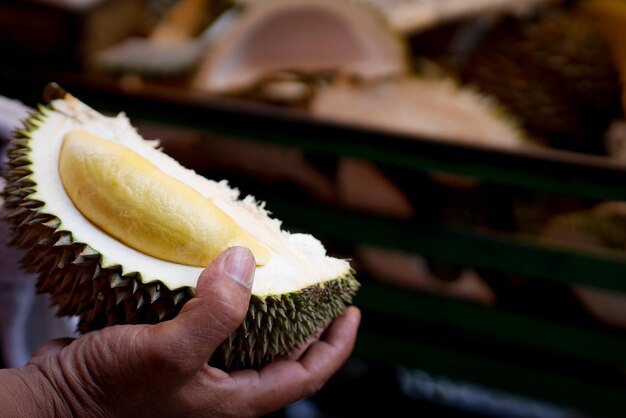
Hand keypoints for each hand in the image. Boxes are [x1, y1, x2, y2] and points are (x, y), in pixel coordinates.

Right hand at [0, 246, 360, 416]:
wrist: (52, 405)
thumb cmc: (108, 396)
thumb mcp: (169, 353)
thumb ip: (215, 312)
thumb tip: (246, 260)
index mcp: (236, 399)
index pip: (308, 375)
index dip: (337, 344)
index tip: (353, 310)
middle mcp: (224, 389)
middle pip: (283, 355)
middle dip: (307, 321)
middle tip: (318, 285)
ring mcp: (198, 373)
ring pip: (248, 338)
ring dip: (265, 306)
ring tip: (273, 272)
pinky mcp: (172, 355)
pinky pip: (212, 326)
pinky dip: (221, 301)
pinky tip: (217, 276)